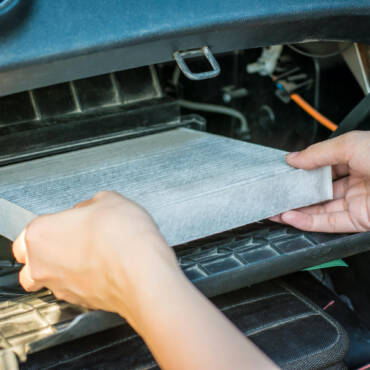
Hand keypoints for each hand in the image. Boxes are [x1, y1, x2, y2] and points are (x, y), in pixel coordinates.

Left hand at [12, 191, 176, 327]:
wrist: (144, 273)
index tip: (67, 222)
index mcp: (41, 234)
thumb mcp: (109, 200)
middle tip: (72, 241)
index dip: (50, 226)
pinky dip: (85, 280)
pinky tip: (106, 267)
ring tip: (93, 255)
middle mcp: (43, 265)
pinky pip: (75, 289)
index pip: (29, 233)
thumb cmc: (123, 238)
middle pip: (32, 262)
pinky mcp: (82, 302)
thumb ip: (90, 204)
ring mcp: (61, 287)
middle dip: (48, 253)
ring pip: (52, 279)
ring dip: (66, 268)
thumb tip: (90, 210)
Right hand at [271, 131, 369, 232]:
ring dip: (297, 209)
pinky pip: (328, 222)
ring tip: (275, 207)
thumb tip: (293, 159)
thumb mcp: (351, 145)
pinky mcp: (359, 220)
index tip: (284, 171)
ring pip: (321, 207)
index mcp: (357, 158)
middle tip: (276, 192)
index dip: (302, 168)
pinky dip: (307, 221)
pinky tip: (290, 217)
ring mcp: (358, 202)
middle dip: (297, 191)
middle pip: (319, 188)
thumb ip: (318, 153)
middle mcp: (357, 180)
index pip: (322, 164)